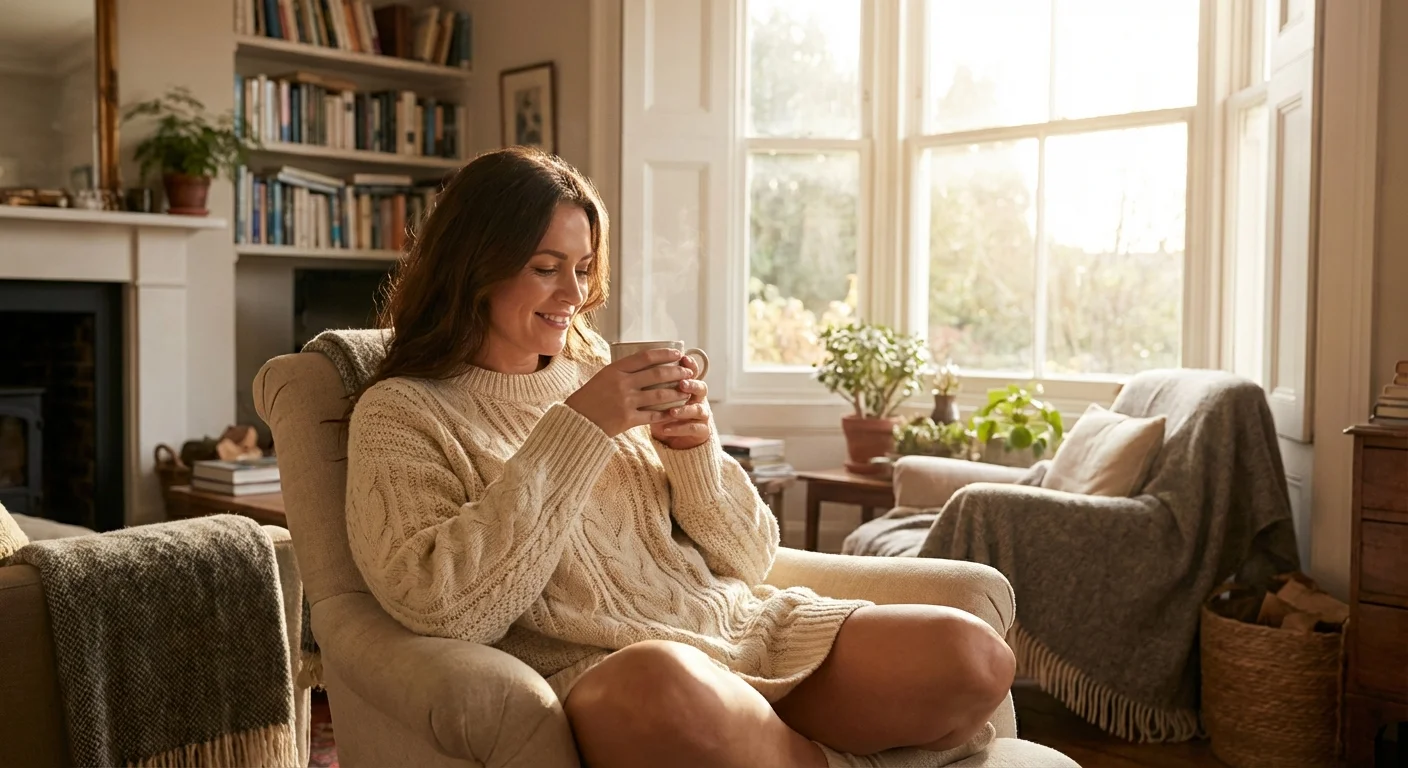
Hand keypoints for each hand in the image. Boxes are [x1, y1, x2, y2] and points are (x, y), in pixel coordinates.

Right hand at [564, 348, 693, 436]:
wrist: (576, 422)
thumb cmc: (588, 399)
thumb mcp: (602, 377)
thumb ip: (621, 371)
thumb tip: (644, 362)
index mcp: (614, 370)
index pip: (645, 357)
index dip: (664, 354)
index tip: (677, 353)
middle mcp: (621, 383)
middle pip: (657, 374)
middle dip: (677, 371)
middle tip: (688, 372)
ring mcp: (625, 402)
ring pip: (660, 394)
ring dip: (677, 392)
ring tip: (686, 390)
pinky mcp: (628, 419)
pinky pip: (653, 415)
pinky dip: (666, 412)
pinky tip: (676, 410)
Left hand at [650, 355, 711, 450]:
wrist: (675, 435)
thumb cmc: (663, 411)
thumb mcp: (659, 396)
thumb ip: (655, 383)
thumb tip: (637, 365)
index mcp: (690, 386)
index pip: (693, 372)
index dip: (690, 365)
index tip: (682, 358)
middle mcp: (698, 399)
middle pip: (701, 388)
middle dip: (691, 385)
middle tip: (681, 384)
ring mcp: (702, 415)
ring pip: (699, 410)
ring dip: (685, 409)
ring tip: (672, 411)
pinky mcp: (702, 430)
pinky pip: (693, 429)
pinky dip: (679, 429)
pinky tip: (666, 429)